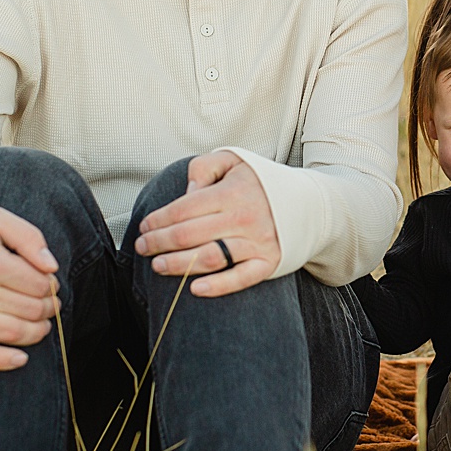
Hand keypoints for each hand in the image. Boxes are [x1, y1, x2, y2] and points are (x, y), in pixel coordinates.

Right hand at [0, 206, 60, 370]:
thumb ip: (29, 237)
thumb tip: (52, 268)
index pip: (40, 285)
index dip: (51, 287)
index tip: (48, 285)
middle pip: (30, 310)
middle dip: (47, 309)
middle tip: (47, 305)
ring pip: (12, 333)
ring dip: (36, 333)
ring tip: (40, 326)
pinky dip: (3, 361)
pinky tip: (21, 359)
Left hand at [134, 150, 280, 296]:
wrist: (307, 203)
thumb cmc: (261, 183)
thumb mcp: (233, 161)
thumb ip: (204, 168)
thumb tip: (187, 194)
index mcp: (233, 192)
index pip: (183, 209)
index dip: (158, 220)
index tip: (144, 226)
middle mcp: (244, 218)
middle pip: (189, 235)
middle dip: (159, 243)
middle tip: (143, 248)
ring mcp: (257, 242)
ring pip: (209, 258)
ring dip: (178, 265)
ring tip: (158, 266)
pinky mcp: (268, 263)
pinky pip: (240, 278)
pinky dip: (217, 287)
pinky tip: (195, 289)